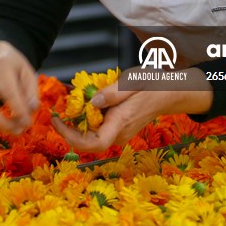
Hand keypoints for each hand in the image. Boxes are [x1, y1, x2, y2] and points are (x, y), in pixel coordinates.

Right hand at [0, 41, 39, 134]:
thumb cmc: (12, 67)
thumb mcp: (27, 72)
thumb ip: (31, 91)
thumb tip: (31, 109)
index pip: (8, 92)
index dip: (18, 110)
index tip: (28, 122)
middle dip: (4, 124)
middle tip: (20, 129)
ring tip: (12, 126)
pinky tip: (0, 122)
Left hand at [50, 68, 212, 153]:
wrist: (168, 93)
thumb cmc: (152, 85)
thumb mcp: (132, 82)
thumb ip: (111, 93)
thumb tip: (92, 102)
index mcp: (121, 122)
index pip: (94, 144)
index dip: (70, 136)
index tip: (57, 121)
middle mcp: (119, 133)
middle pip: (87, 141)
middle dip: (70, 128)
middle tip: (59, 111)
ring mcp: (119, 134)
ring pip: (91, 135)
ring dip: (78, 123)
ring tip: (74, 103)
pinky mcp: (118, 130)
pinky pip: (98, 130)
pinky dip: (87, 119)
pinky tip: (87, 104)